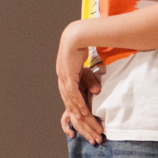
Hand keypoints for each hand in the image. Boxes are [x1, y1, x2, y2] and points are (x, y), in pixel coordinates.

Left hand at [55, 23, 104, 144]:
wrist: (76, 34)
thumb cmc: (80, 45)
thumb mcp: (84, 62)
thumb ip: (88, 75)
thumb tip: (96, 87)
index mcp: (63, 73)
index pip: (67, 93)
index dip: (72, 104)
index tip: (78, 114)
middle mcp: (61, 76)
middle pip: (67, 99)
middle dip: (74, 111)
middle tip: (80, 122)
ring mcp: (63, 76)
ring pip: (70, 98)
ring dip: (77, 110)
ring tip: (83, 120)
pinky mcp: (68, 74)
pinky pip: (73, 93)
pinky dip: (78, 103)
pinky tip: (83, 110)